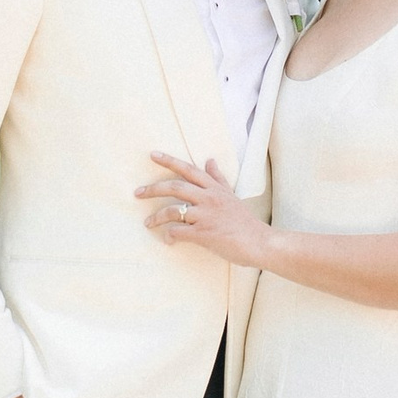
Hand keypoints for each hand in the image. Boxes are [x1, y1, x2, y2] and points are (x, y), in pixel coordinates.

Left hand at [137, 150, 265, 267]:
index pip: (189, 169)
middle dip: (153, 189)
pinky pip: (178, 232)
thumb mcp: (231, 195)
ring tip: (148, 223)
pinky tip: (167, 240)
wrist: (259, 242)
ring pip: (173, 211)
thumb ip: (218, 179)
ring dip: (156, 217)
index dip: (169, 161)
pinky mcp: (204, 234)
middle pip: (175, 187)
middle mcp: (209, 198)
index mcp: (214, 188)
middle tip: (137, 193)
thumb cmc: (245, 221)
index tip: (153, 155)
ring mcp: (206, 216)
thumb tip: (209, 160)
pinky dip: (169, 236)